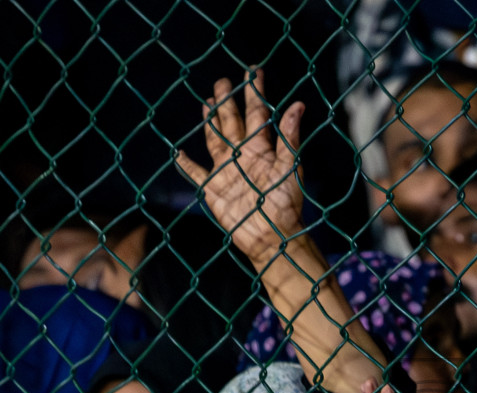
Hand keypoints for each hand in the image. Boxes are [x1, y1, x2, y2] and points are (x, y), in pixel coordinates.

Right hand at [176, 67, 306, 265]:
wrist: (271, 237)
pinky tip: (178, 152)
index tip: (253, 71)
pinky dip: (185, 163)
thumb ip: (289, 137)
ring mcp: (227, 171)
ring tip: (208, 103)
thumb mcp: (290, 167)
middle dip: (228, 101)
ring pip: (215, 139)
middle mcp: (243, 155)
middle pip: (232, 121)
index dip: (254, 92)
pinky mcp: (213, 189)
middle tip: (223, 81)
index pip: (257, 113)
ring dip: (211, 122)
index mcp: (262, 148)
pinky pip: (196, 173)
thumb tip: (298, 104)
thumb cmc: (286, 204)